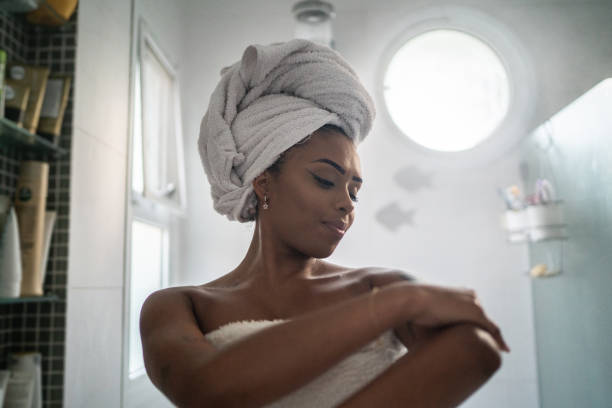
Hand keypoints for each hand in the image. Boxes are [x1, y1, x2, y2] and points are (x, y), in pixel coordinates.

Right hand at [364, 269, 508, 352]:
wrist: (412, 299)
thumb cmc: (414, 308)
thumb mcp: (427, 313)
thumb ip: (435, 321)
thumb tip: (427, 338)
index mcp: (460, 293)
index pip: (475, 310)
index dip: (480, 324)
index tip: (482, 335)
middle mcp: (471, 296)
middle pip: (485, 318)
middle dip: (490, 332)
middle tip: (496, 347)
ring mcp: (475, 304)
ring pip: (490, 325)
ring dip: (495, 338)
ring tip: (500, 351)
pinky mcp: (476, 313)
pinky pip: (493, 329)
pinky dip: (499, 340)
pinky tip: (503, 351)